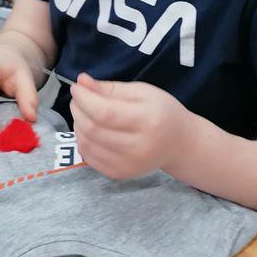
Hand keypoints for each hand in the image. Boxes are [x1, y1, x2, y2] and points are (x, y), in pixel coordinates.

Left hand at [70, 73, 189, 179]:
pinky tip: (90, 130)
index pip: (105, 112)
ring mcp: (128, 165)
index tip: (77, 88)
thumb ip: (111, 88)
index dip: (85, 99)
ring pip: (87, 144)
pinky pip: (88, 157)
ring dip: (78, 124)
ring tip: (85, 113)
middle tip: (79, 99)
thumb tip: (81, 82)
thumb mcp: (143, 92)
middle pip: (93, 129)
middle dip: (78, 110)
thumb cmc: (162, 112)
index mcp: (148, 121)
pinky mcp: (119, 174)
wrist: (178, 144)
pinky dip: (83, 140)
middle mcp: (139, 147)